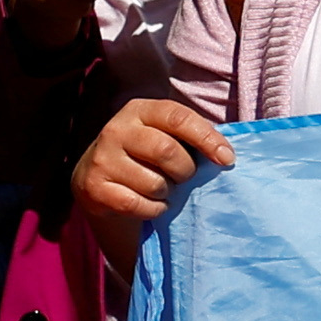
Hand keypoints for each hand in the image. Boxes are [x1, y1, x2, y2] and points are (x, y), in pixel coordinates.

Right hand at [71, 93, 227, 240]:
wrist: (96, 179)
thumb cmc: (145, 155)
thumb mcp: (164, 134)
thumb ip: (191, 136)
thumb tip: (225, 156)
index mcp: (139, 110)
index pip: (178, 118)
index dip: (207, 139)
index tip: (227, 159)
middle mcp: (116, 130)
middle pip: (167, 151)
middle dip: (185, 171)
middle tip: (183, 177)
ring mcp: (101, 159)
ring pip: (154, 183)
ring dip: (168, 193)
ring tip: (162, 189)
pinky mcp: (93, 188)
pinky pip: (138, 204)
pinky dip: (153, 209)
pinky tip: (149, 203)